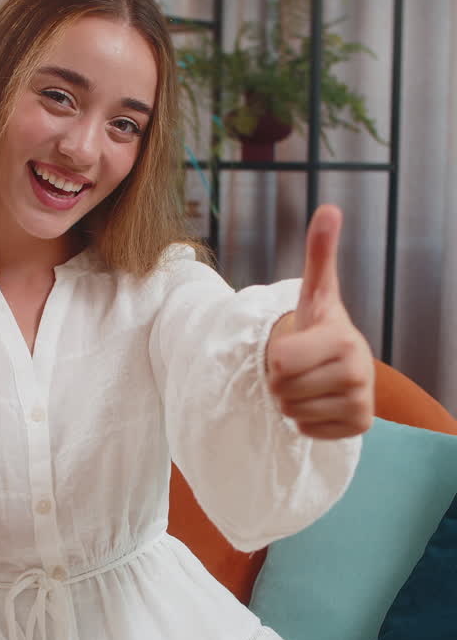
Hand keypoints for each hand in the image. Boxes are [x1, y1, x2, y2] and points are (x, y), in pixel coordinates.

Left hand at [266, 204, 373, 439]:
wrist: (341, 362)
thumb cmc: (320, 326)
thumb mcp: (315, 291)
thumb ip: (319, 252)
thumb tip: (329, 208)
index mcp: (344, 340)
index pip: (281, 362)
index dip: (277, 356)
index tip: (297, 346)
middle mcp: (359, 374)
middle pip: (281, 390)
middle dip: (282, 381)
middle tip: (303, 367)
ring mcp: (361, 403)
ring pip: (290, 412)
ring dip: (291, 400)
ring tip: (311, 382)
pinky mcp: (359, 428)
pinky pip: (305, 431)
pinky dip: (306, 420)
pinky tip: (321, 401)